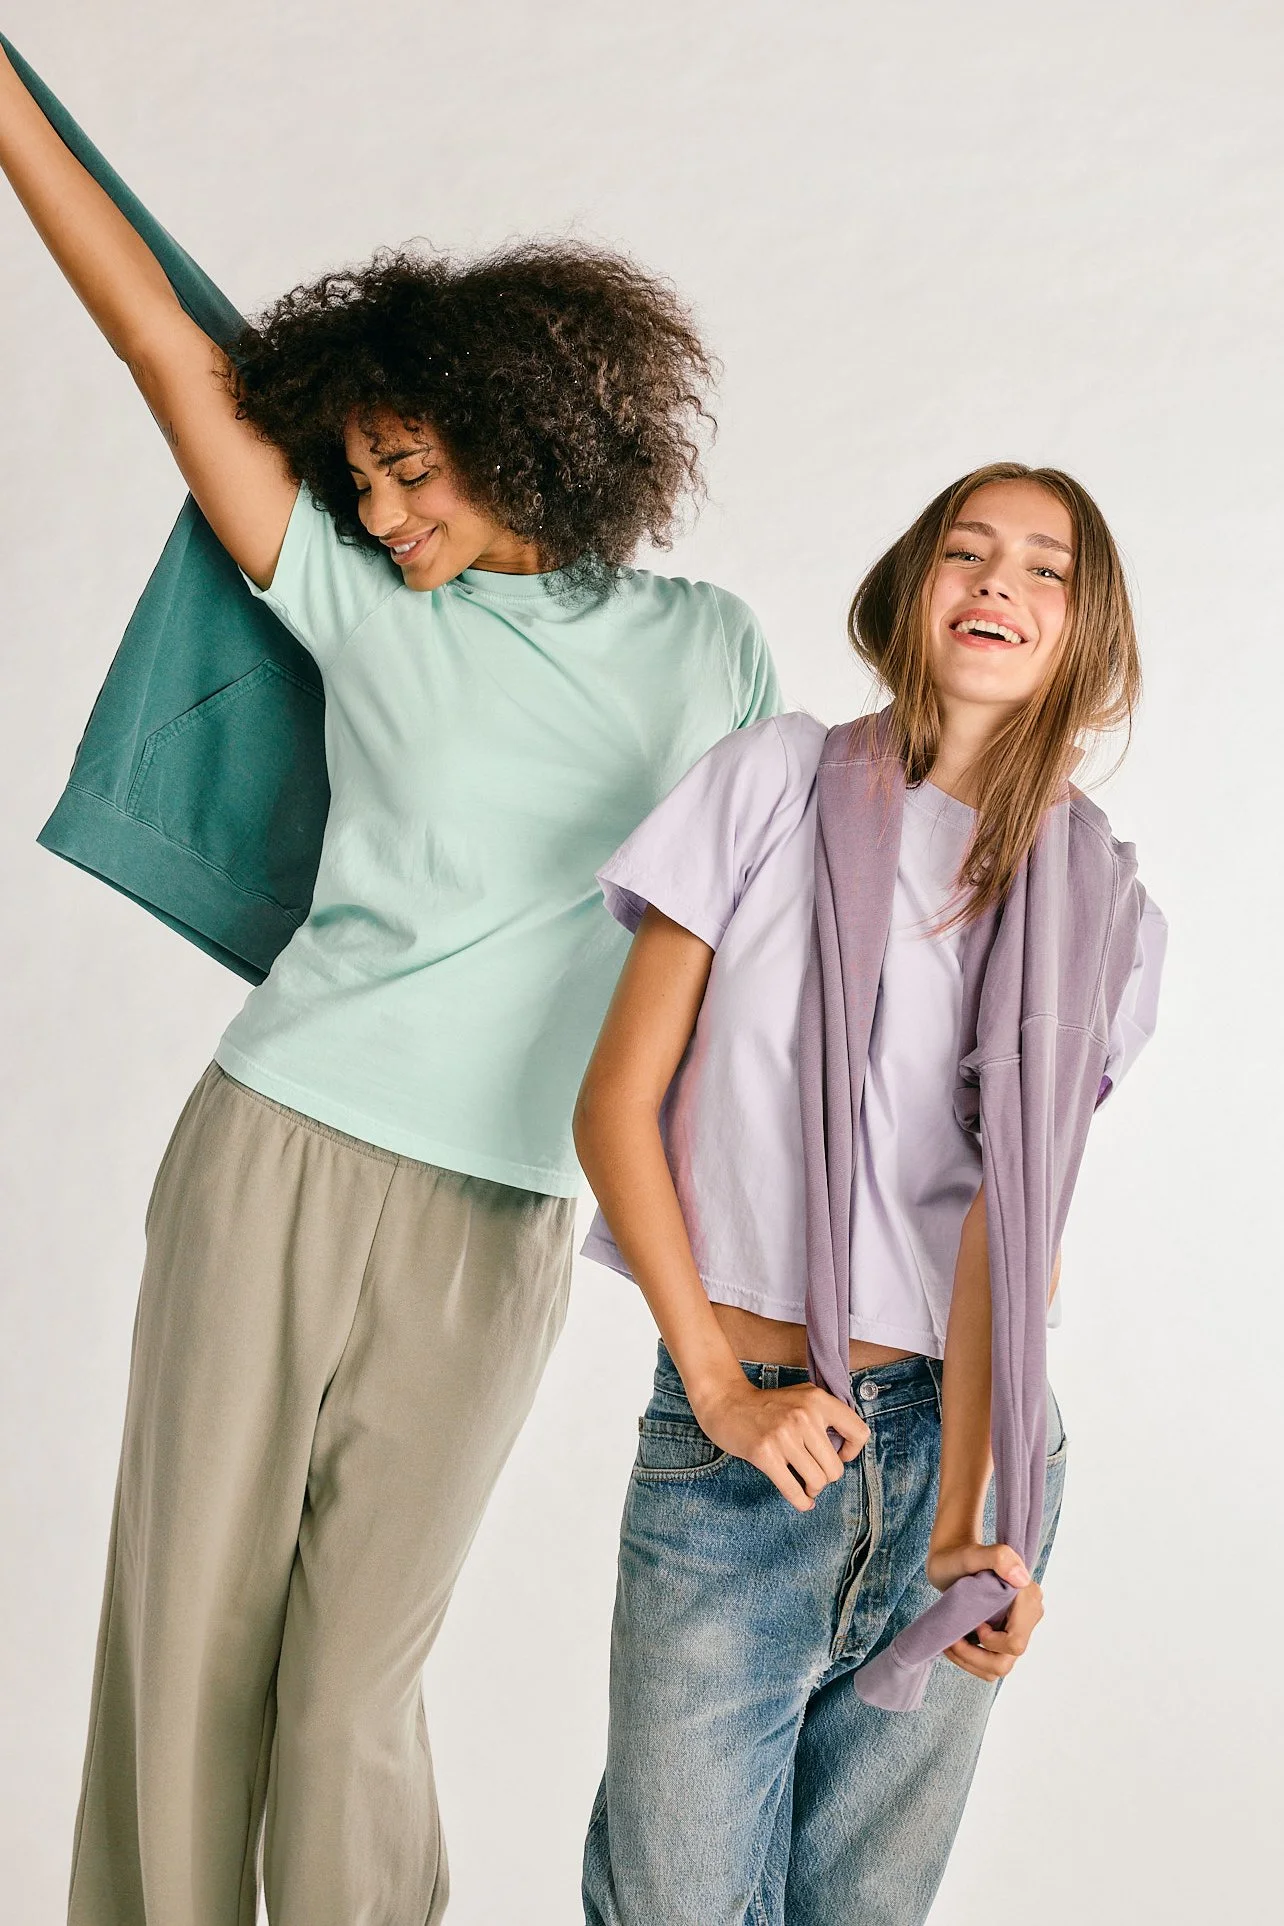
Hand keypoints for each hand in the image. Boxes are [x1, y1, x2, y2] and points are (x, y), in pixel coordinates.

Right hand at [693, 1377, 868, 1512]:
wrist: (726, 1402)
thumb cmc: (767, 1405)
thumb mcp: (802, 1396)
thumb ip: (826, 1415)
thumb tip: (847, 1450)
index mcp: (817, 1400)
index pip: (858, 1433)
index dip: (853, 1451)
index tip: (841, 1455)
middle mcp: (804, 1416)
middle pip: (835, 1468)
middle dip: (826, 1477)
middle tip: (814, 1473)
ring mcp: (784, 1435)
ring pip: (817, 1481)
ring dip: (813, 1489)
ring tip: (805, 1483)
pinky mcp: (765, 1453)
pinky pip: (794, 1490)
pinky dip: (801, 1502)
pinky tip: (802, 1501)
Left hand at [926, 1538, 1043, 1681]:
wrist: (951, 1561)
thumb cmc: (959, 1557)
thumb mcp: (972, 1554)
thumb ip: (1000, 1557)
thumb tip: (1022, 1580)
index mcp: (1028, 1597)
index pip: (1015, 1643)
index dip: (989, 1641)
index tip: (972, 1622)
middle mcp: (1029, 1616)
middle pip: (1006, 1661)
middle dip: (975, 1657)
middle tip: (954, 1638)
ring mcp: (1019, 1629)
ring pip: (999, 1667)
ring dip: (971, 1661)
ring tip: (951, 1642)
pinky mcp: (1006, 1637)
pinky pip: (994, 1664)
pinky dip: (972, 1661)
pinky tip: (957, 1643)